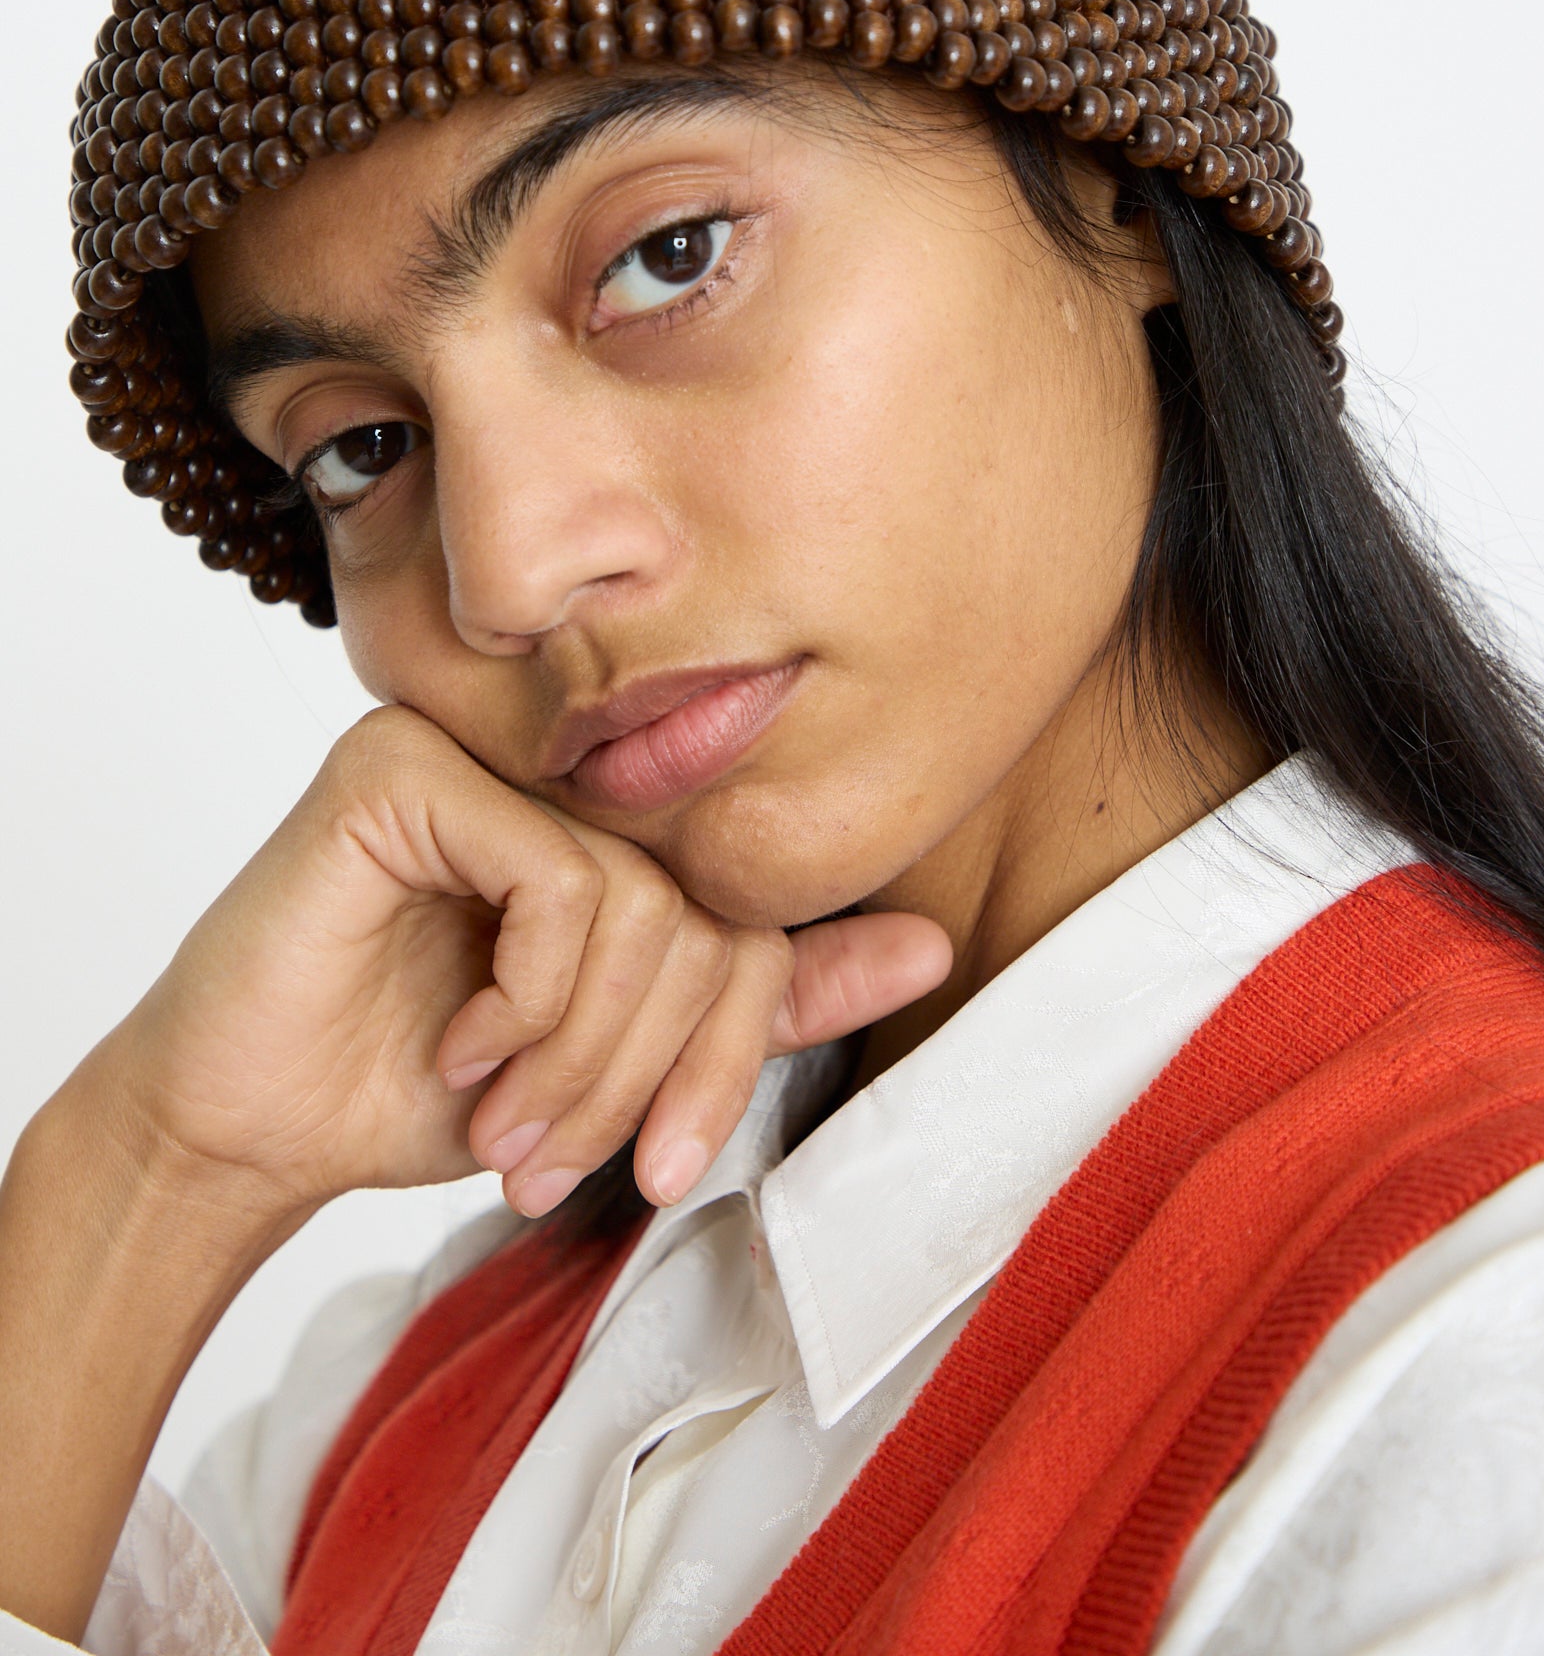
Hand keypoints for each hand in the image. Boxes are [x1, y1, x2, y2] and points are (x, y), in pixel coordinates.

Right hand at [98, 705, 951, 1223]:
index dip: (733, 1048)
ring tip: (512, 1123)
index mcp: (614, 814)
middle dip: (651, 1069)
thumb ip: (760, 997)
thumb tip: (932, 946)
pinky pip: (557, 880)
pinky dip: (528, 998)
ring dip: (583, 1055)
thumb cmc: (419, 1080)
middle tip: (564, 1161)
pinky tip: (465, 1047)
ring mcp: (479, 746)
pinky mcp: (406, 765)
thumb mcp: (618, 1055)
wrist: (247, 1121)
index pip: (748, 906)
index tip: (674, 1163)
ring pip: (640, 901)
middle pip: (703, 905)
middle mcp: (556, 759)